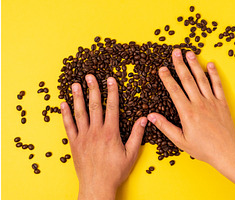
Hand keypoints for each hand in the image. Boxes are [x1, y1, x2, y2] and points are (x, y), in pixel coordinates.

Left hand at [61, 75, 146, 199]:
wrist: (97, 186)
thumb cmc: (115, 171)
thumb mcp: (131, 154)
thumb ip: (137, 135)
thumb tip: (144, 119)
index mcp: (110, 133)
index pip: (112, 107)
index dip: (112, 92)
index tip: (111, 79)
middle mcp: (96, 131)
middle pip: (94, 106)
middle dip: (93, 89)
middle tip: (90, 76)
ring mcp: (83, 137)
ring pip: (80, 113)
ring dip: (78, 97)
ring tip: (76, 84)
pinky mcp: (75, 143)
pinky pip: (68, 126)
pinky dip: (65, 114)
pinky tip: (63, 104)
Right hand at [147, 49, 234, 199]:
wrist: (226, 151)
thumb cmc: (202, 148)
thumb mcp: (180, 140)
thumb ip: (165, 126)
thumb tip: (150, 116)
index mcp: (187, 112)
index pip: (174, 90)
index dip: (167, 78)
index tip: (162, 68)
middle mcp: (199, 103)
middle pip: (187, 79)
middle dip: (180, 64)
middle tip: (175, 52)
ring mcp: (212, 101)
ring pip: (201, 79)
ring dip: (195, 65)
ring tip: (190, 53)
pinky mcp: (222, 103)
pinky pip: (217, 85)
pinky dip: (214, 74)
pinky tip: (210, 64)